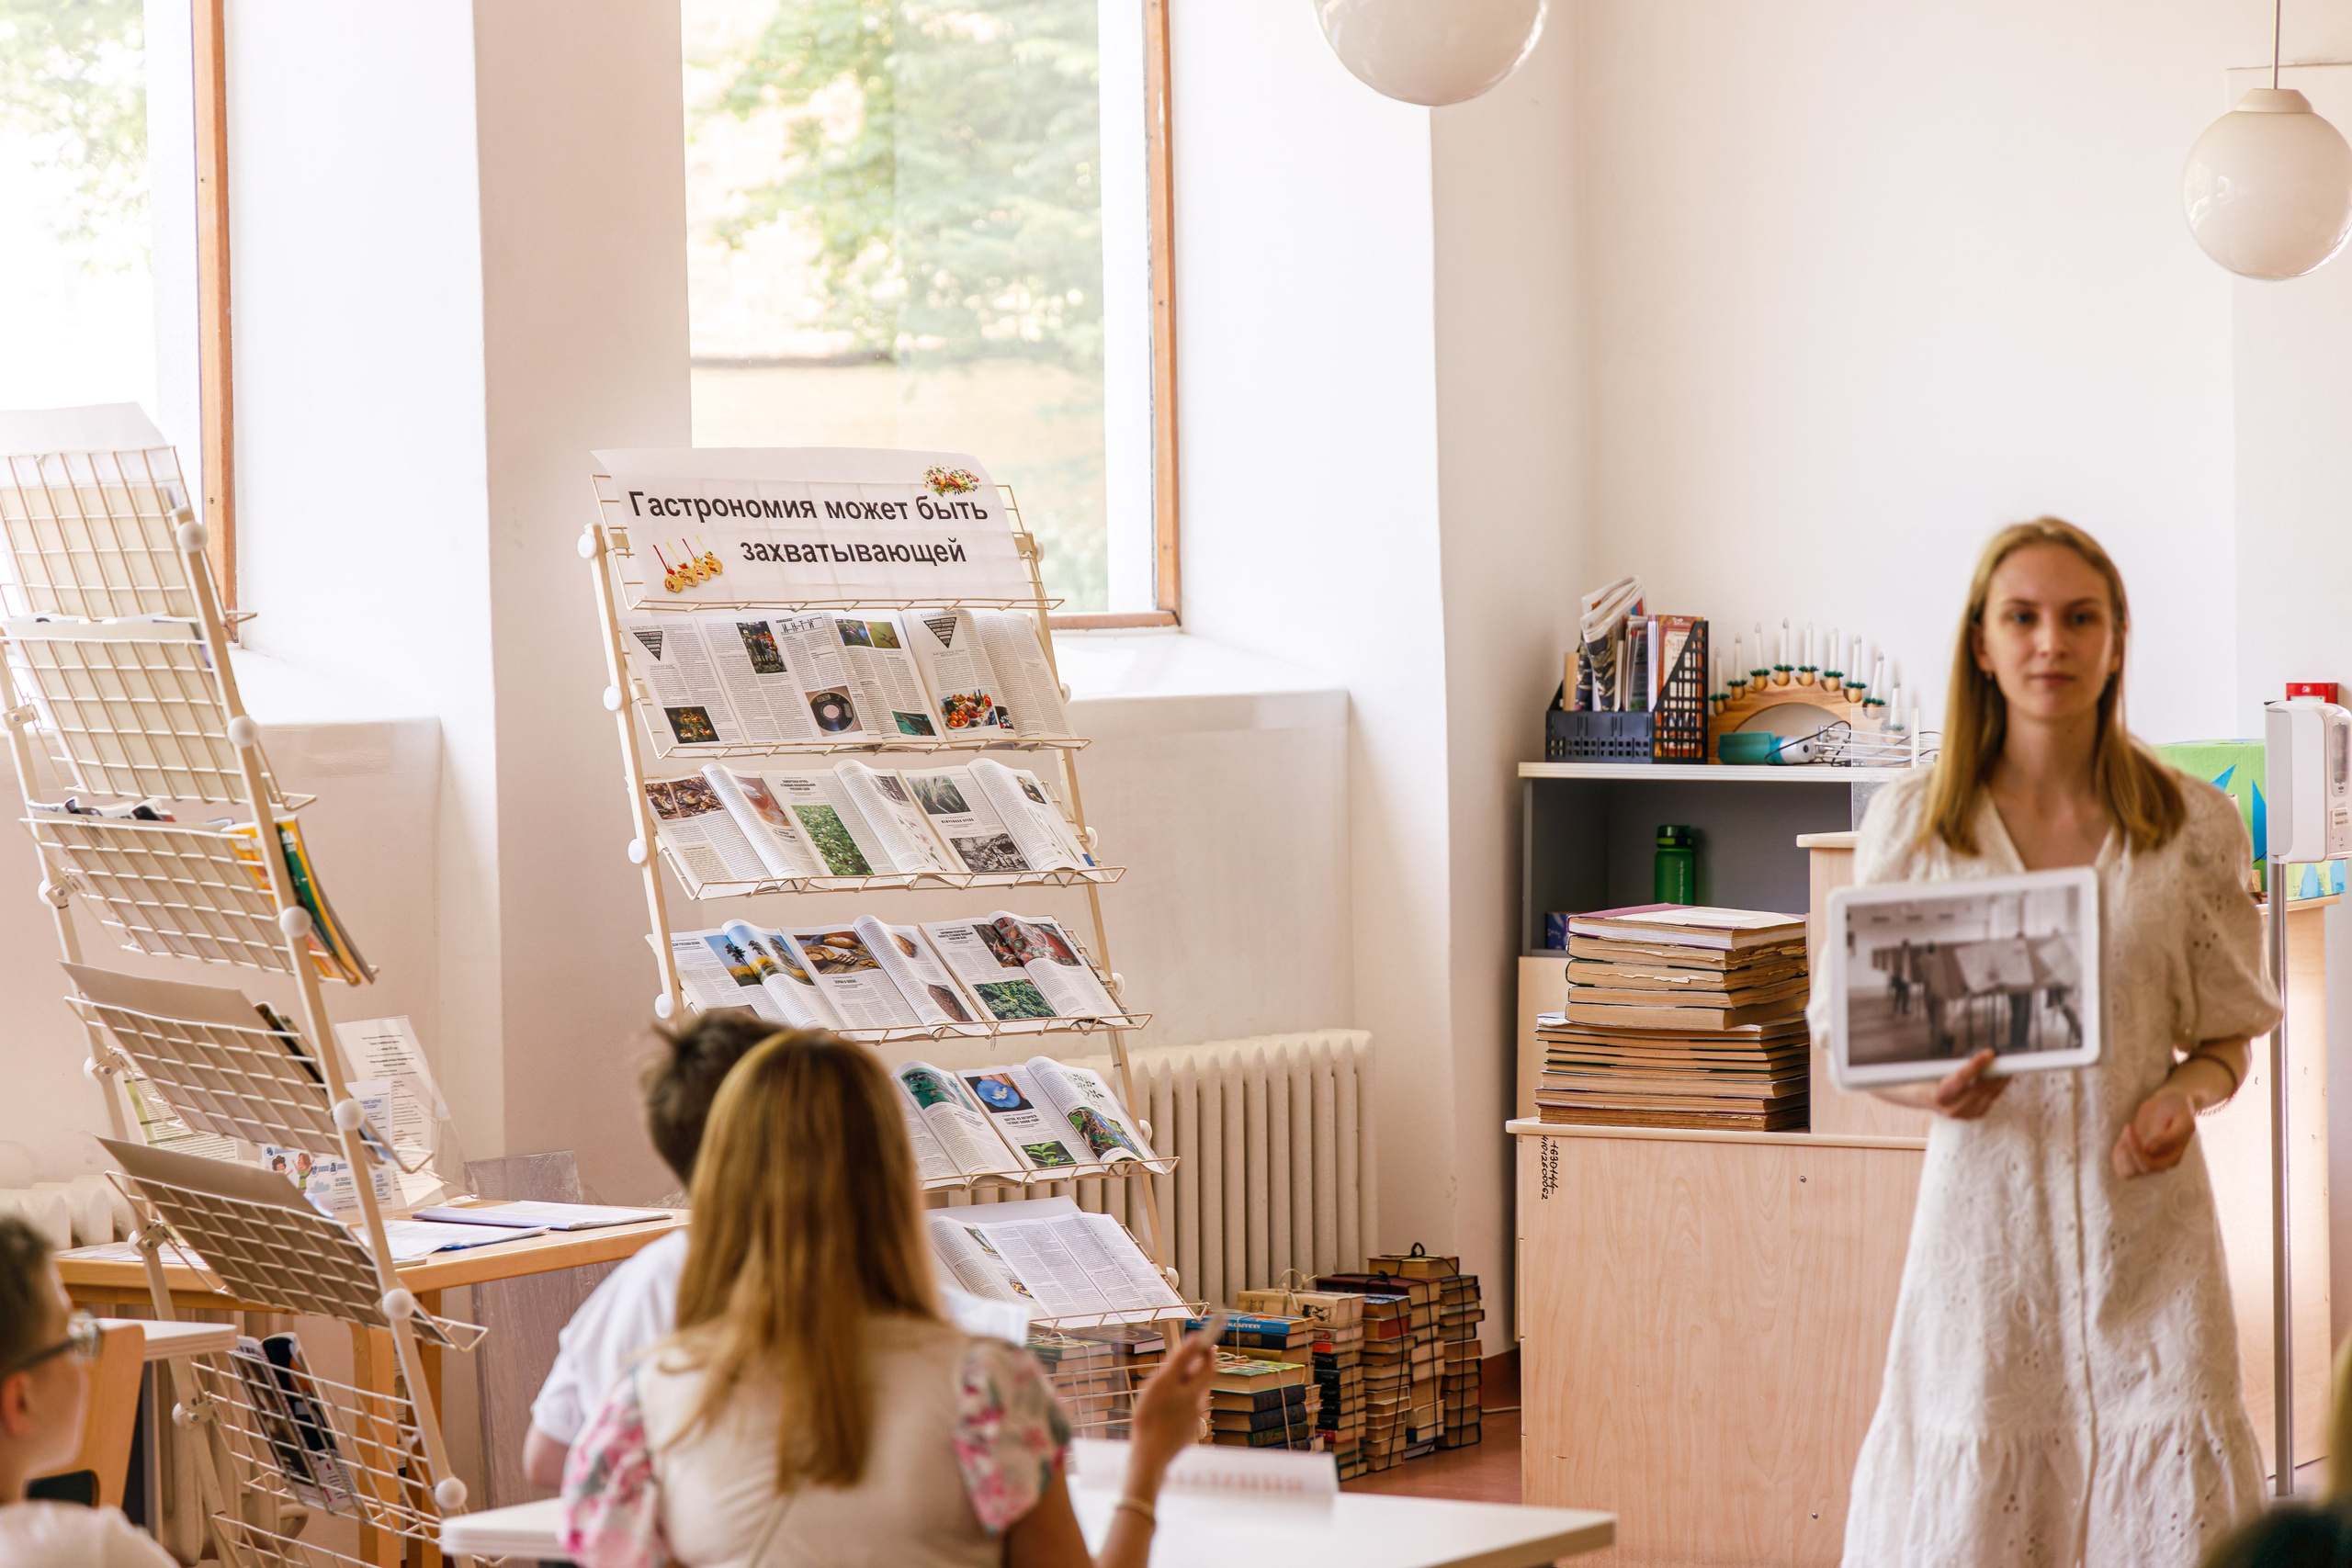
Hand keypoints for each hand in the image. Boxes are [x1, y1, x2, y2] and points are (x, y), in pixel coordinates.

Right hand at [1126, 1328, 1215, 1482]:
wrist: (1149, 1456)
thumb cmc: (1152, 1416)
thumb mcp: (1162, 1382)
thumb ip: (1180, 1360)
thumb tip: (1197, 1339)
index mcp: (1193, 1391)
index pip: (1208, 1366)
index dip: (1207, 1352)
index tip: (1203, 1340)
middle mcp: (1195, 1405)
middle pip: (1199, 1381)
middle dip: (1191, 1370)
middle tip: (1177, 1363)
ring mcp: (1190, 1421)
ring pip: (1188, 1397)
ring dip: (1179, 1389)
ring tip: (1156, 1394)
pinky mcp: (1183, 1434)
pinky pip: (1181, 1414)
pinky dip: (1173, 1408)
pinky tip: (1156, 1414)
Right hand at [1930, 1049, 2010, 1119]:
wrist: (1923, 1096)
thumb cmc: (1927, 1078)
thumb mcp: (1932, 1069)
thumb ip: (1949, 1064)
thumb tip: (1975, 1052)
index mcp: (1938, 1095)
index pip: (1960, 1079)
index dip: (1975, 1066)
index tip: (1989, 1053)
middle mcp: (1951, 1108)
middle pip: (1978, 1089)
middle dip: (1993, 1072)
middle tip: (2002, 1057)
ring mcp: (1964, 1114)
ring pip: (1988, 1096)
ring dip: (1999, 1080)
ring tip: (2007, 1065)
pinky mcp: (1974, 1114)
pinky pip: (1991, 1100)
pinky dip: (1998, 1087)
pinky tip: (2002, 1076)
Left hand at [2113, 1086, 2197, 1177]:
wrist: (2172, 1103)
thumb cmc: (2179, 1108)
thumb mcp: (2181, 1119)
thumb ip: (2170, 1137)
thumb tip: (2151, 1150)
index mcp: (2172, 1158)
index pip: (2148, 1165)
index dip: (2134, 1149)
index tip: (2129, 1126)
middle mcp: (2160, 1163)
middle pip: (2134, 1171)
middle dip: (2126, 1151)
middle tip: (2128, 1128)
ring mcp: (2148, 1160)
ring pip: (2127, 1172)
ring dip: (2120, 1154)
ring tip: (2127, 1133)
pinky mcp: (2138, 1154)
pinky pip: (2122, 1165)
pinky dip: (2117, 1154)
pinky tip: (2124, 1137)